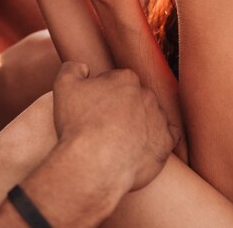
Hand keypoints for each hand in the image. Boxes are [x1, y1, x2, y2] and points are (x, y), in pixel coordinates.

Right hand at [52, 61, 178, 190]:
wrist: (93, 165)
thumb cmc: (77, 125)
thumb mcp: (64, 85)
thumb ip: (73, 67)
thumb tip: (84, 68)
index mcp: (126, 78)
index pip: (116, 81)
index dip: (103, 94)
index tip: (94, 108)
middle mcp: (147, 94)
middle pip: (134, 97)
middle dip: (122, 107)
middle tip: (105, 124)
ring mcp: (158, 119)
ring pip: (150, 116)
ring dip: (139, 123)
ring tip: (120, 140)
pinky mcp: (165, 144)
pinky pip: (168, 137)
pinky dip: (158, 140)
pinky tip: (145, 145)